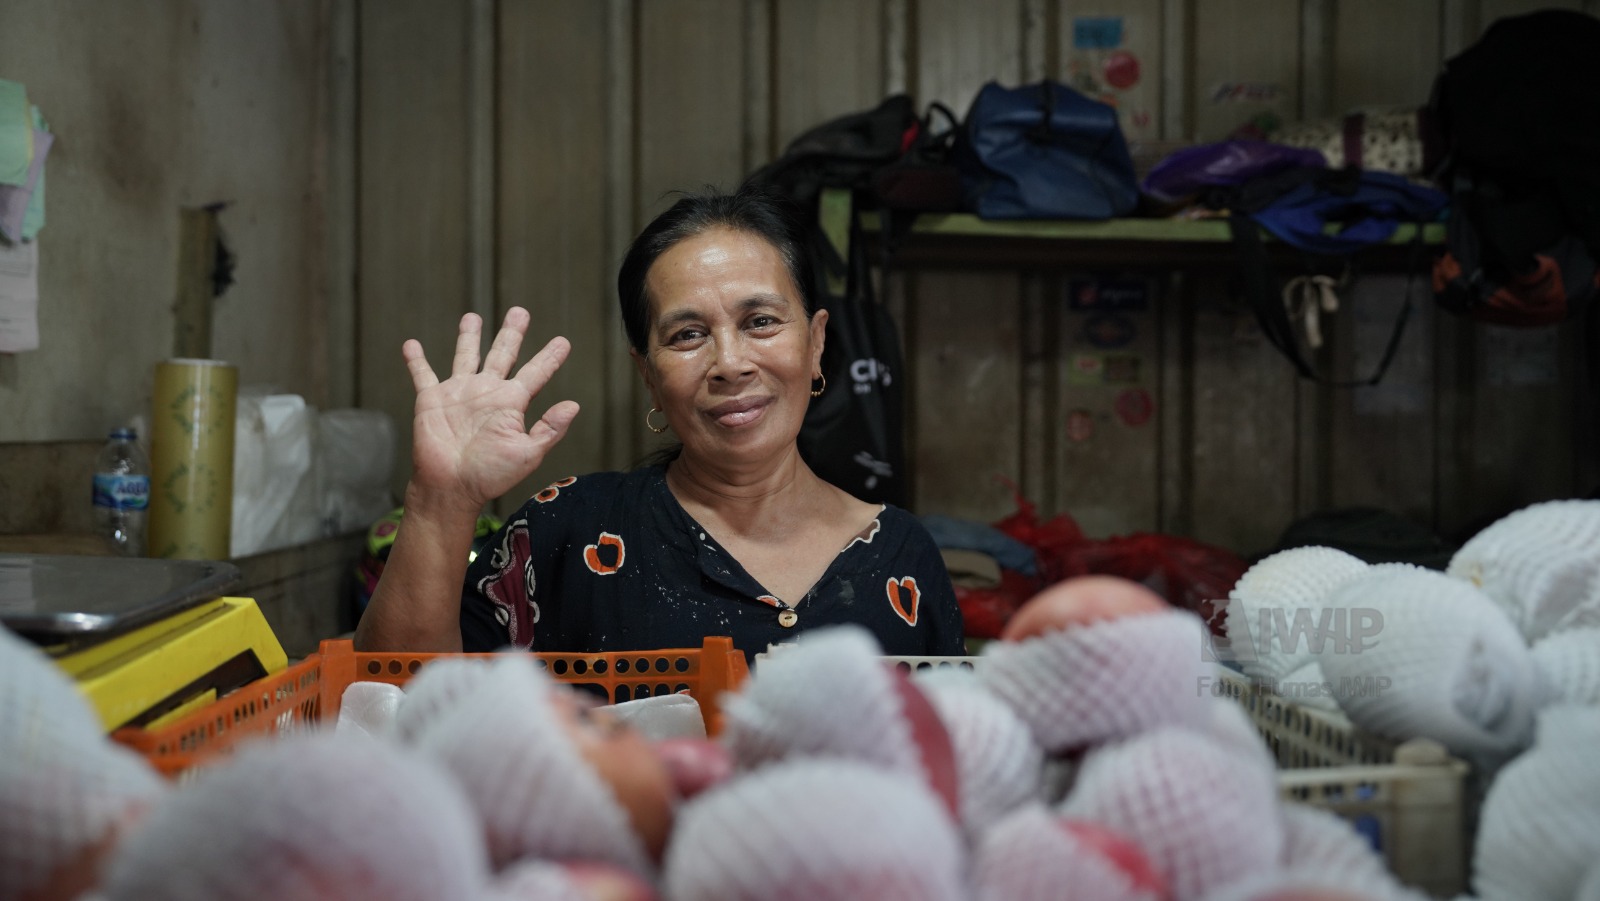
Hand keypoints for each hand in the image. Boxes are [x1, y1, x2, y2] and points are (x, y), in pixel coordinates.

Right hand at [402, 307, 580, 511]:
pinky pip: (422, 375)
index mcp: (512, 403)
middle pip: (502, 354)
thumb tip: (574, 405)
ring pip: (465, 355)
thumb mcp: (527, 453)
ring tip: (472, 316)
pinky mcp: (432, 400)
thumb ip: (550, 428)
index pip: (536, 373)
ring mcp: (459, 394)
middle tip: (521, 312)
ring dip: (468, 336)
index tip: (564, 342)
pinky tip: (410, 344)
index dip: (550, 358)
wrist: (451, 487)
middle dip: (512, 333)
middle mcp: (487, 393)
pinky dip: (416, 360)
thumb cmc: (490, 475)